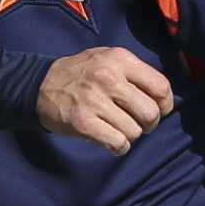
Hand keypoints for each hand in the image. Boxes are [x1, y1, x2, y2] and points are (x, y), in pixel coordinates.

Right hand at [38, 47, 172, 156]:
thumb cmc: (81, 73)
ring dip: (130, 135)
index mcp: (120, 59)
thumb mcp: (107, 59)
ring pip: (135, 131)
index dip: (165, 105)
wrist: (39, 85)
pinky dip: (118, 147)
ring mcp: (95, 100)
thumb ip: (135, 73)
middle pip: (151, 113)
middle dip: (149, 124)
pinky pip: (118, 143)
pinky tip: (110, 139)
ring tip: (116, 127)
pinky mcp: (83, 122)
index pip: (161, 87)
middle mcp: (109, 78)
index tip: (157, 111)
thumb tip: (163, 98)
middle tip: (136, 122)